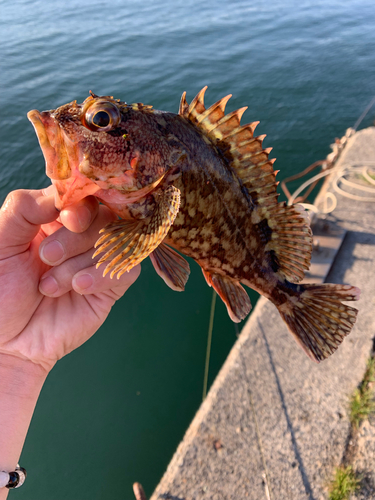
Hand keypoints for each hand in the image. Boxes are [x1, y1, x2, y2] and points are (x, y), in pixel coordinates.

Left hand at [0, 186, 139, 374]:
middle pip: (102, 216)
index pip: (81, 196)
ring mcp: (97, 260)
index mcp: (53, 219)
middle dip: (74, 239)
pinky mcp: (111, 285)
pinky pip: (127, 269)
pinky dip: (102, 276)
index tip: (66, 219)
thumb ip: (22, 210)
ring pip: (114, 242)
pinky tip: (78, 289)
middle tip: (46, 259)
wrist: (9, 342)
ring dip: (79, 263)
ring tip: (50, 287)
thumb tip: (59, 196)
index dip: (80, 204)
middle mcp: (79, 236)